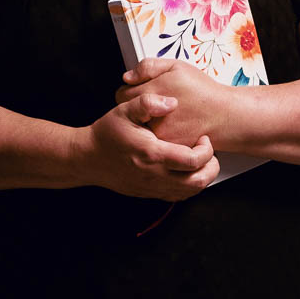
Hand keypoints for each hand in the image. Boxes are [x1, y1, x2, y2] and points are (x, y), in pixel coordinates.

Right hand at [77, 63, 221, 199]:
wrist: (87, 158)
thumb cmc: (106, 134)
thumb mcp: (124, 110)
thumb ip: (148, 103)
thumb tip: (171, 102)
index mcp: (152, 154)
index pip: (193, 161)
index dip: (207, 150)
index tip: (204, 138)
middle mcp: (154, 175)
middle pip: (198, 182)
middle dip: (211, 166)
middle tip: (207, 151)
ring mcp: (153, 187)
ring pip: (191, 192)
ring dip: (202, 177)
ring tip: (199, 160)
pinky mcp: (150, 193)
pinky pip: (178, 196)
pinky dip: (189, 186)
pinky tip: (186, 171)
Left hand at [115, 58, 233, 151]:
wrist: (223, 116)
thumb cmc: (202, 91)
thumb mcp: (176, 67)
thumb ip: (148, 67)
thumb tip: (128, 76)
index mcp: (149, 93)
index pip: (122, 94)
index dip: (131, 90)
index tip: (141, 90)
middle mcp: (149, 116)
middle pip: (128, 113)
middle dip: (136, 107)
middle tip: (152, 103)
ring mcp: (157, 134)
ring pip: (138, 129)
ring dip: (144, 122)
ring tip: (161, 115)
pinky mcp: (166, 148)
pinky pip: (151, 141)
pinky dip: (155, 135)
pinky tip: (168, 127)